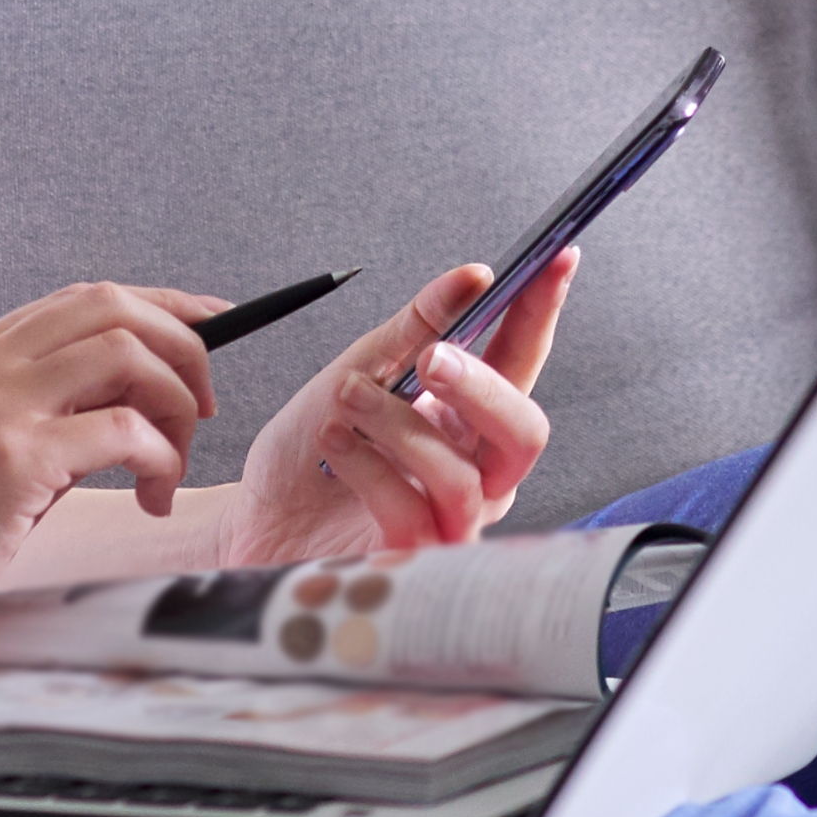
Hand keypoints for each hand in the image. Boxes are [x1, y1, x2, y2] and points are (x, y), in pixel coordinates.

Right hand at [0, 283, 221, 671]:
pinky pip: (124, 431)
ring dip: (175, 407)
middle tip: (202, 408)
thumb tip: (135, 404)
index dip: (160, 308)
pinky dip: (160, 458)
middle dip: (182, 347)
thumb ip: (42, 417)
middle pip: (112, 306)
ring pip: (127, 355)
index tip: (210, 325)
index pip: (82, 300)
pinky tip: (150, 496)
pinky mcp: (10, 460)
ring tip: (169, 467)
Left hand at [223, 255, 569, 569]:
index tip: (557, 257)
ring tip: (347, 398)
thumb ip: (415, 327)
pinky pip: (411, 513)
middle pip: (524, 433)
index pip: (522, 359)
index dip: (544, 311)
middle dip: (482, 389)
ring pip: (461, 476)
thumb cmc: (314, 452)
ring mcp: (450, 519)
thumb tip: (473, 276)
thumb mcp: (357, 370)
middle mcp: (476, 470)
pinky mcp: (412, 559)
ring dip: (400, 426)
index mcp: (469, 417)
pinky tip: (333, 442)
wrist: (259, 519)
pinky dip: (367, 467)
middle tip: (433, 358)